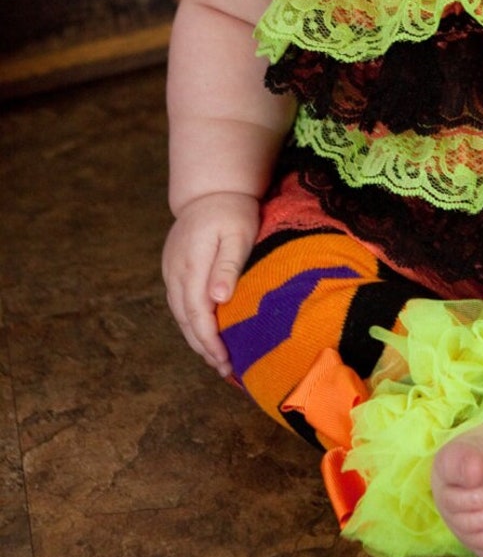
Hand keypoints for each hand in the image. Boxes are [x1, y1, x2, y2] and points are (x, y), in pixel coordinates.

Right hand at [162, 192, 259, 374]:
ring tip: (217, 358)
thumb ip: (228, 265)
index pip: (197, 312)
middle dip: (203, 346)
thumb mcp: (238, 233)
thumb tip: (218, 299)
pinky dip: (191, 322)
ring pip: (180, 314)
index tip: (225, 359)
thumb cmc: (232, 211)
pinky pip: (180, 302)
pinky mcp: (173, 269)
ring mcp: (171, 270)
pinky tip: (205, 332)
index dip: (209, 339)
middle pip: (186, 319)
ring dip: (196, 338)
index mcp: (191, 264)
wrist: (211, 189)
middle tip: (225, 368)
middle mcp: (175, 271)